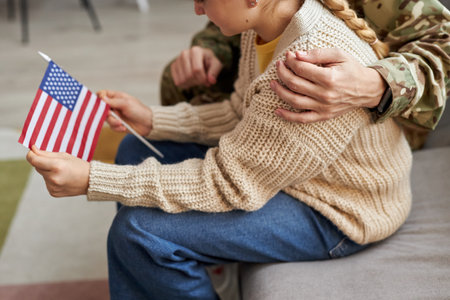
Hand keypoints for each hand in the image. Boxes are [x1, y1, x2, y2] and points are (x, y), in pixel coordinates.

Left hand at [26, 146, 89, 196]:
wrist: (91, 181)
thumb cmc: (79, 166)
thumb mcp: (64, 156)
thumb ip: (46, 154)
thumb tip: (32, 150)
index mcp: (57, 166)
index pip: (34, 160)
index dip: (31, 154)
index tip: (33, 151)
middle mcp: (53, 178)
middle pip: (37, 167)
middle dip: (42, 163)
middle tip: (56, 162)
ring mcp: (53, 187)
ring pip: (42, 175)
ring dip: (48, 172)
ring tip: (62, 172)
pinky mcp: (53, 192)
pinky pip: (47, 182)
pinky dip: (51, 179)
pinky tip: (62, 179)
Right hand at [97, 90, 152, 135]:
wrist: (148, 124)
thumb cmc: (139, 110)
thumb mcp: (126, 103)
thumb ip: (113, 101)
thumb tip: (101, 98)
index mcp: (116, 97)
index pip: (101, 95)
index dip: (99, 98)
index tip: (102, 103)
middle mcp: (114, 105)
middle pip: (101, 108)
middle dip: (106, 113)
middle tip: (112, 115)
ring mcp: (115, 115)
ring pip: (106, 119)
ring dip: (113, 122)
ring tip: (121, 123)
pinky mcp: (117, 124)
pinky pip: (111, 126)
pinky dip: (116, 127)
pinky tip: (123, 127)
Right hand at [170, 46, 222, 88]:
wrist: (201, 59)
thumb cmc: (209, 62)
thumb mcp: (216, 65)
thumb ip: (214, 72)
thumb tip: (211, 81)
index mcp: (195, 51)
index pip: (197, 70)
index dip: (203, 79)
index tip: (208, 81)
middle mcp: (184, 53)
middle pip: (189, 75)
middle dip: (198, 82)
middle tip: (202, 81)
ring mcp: (177, 60)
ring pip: (183, 80)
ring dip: (192, 84)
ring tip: (197, 79)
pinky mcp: (173, 67)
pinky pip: (177, 82)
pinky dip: (185, 85)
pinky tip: (191, 80)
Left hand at [271, 49, 386, 122]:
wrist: (367, 89)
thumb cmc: (352, 69)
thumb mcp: (339, 55)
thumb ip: (317, 54)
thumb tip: (296, 54)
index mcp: (329, 78)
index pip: (302, 69)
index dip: (291, 61)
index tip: (287, 56)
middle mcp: (325, 94)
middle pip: (295, 84)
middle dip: (283, 73)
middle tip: (278, 66)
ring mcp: (323, 107)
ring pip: (294, 101)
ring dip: (280, 92)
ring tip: (272, 83)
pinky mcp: (323, 116)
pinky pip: (302, 119)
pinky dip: (287, 116)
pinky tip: (277, 110)